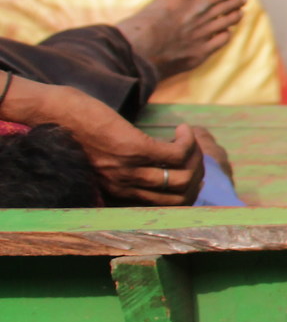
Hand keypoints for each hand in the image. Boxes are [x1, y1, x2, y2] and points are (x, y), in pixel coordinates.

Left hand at [8, 77, 204, 205]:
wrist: (53, 114)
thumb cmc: (77, 130)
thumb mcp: (102, 159)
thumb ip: (123, 167)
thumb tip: (153, 164)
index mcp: (118, 192)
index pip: (168, 207)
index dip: (189, 189)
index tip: (190, 168)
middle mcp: (125, 186)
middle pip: (181, 196)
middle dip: (199, 175)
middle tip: (194, 153)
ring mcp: (129, 169)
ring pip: (184, 177)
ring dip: (197, 157)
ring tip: (188, 140)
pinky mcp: (133, 148)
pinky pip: (176, 153)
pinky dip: (188, 142)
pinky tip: (182, 130)